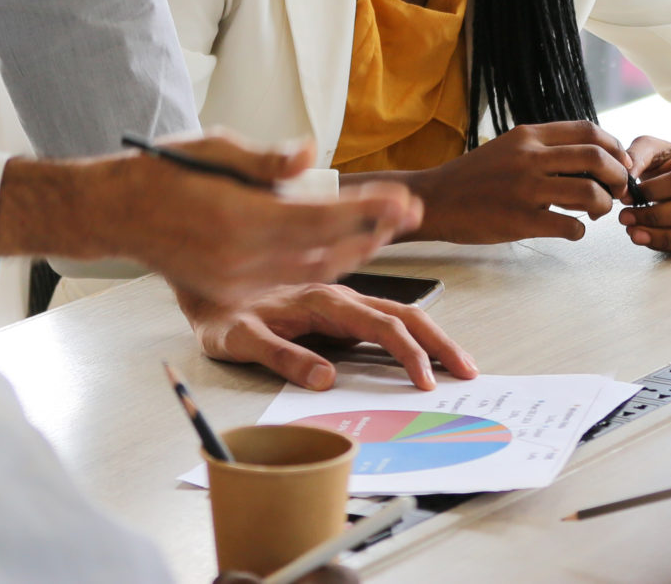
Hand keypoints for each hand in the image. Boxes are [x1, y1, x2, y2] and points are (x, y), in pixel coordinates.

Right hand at [0, 132, 422, 303]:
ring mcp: (236, 281)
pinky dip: (323, 268)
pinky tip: (342, 252)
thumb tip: (310, 154)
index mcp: (243, 219)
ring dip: (354, 252)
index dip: (367, 211)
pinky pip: (289, 284)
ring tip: (385, 229)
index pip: (322, 218)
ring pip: (313, 273)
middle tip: (409, 212)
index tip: (403, 200)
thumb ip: (267, 159)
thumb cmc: (166, 172)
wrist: (117, 212)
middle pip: (326, 252)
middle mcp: (243, 257)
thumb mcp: (216, 149)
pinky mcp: (230, 293)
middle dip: (373, 232)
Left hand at [178, 281, 478, 391]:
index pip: (379, 326)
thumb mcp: (238, 340)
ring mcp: (339, 300)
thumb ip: (281, 356)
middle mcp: (337, 295)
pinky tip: (424, 346)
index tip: (426, 381)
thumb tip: (325, 379)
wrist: (203, 288)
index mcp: (320, 300)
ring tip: (457, 361)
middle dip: (439, 342)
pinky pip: (383, 317)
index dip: (408, 353)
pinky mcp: (336, 309)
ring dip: (431, 336)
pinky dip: (411, 331)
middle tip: (467, 370)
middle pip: (403, 314)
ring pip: (398, 313)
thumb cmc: (219, 315)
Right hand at [394, 121, 632, 243]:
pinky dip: (579, 232)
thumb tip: (591, 159)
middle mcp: (529, 157)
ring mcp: (525, 189)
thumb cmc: (475, 177)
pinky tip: (570, 231)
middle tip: (617, 190)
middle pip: (597, 157)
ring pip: (589, 193)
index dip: (614, 147)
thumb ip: (545, 148)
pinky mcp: (520, 220)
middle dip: (618, 176)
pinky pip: (569, 227)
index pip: (588, 130)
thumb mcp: (509, 148)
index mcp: (529, 135)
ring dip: (603, 205)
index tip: (620, 163)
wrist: (434, 199)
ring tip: (596, 213)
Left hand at [618, 134, 670, 250]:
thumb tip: (624, 183)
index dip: (654, 191)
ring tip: (634, 233)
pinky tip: (648, 238)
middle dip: (656, 217)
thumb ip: (636, 157)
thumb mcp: (651, 148)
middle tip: (625, 217)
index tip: (627, 196)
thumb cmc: (669, 160)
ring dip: (664, 236)